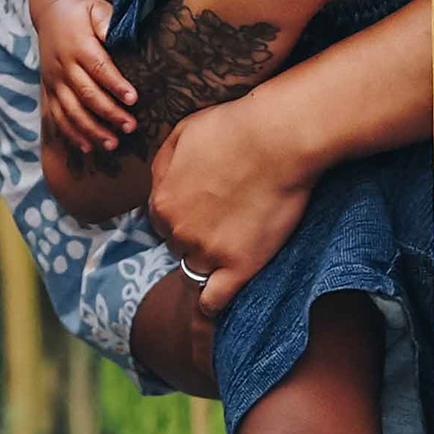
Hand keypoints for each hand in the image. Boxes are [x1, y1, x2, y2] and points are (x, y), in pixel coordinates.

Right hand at [33, 0, 138, 156]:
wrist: (51, 14)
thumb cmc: (81, 12)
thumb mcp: (94, 7)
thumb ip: (106, 19)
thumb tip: (115, 33)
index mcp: (77, 45)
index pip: (98, 68)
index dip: (115, 84)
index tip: (134, 99)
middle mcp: (63, 65)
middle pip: (87, 94)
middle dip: (109, 113)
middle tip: (131, 127)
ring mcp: (54, 80)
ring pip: (71, 110)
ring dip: (91, 129)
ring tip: (113, 143)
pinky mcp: (49, 90)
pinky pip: (58, 116)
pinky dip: (71, 133)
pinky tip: (88, 147)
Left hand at [146, 93, 316, 315]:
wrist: (277, 140)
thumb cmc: (233, 128)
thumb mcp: (181, 133)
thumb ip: (163, 165)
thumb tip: (156, 186)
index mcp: (161, 201)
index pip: (161, 222)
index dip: (182, 216)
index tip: (202, 210)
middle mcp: (178, 231)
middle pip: (178, 245)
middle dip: (195, 235)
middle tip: (224, 219)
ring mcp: (208, 251)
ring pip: (197, 268)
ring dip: (209, 261)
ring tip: (234, 244)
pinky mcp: (240, 267)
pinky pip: (213, 301)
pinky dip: (211, 305)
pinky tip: (214, 304)